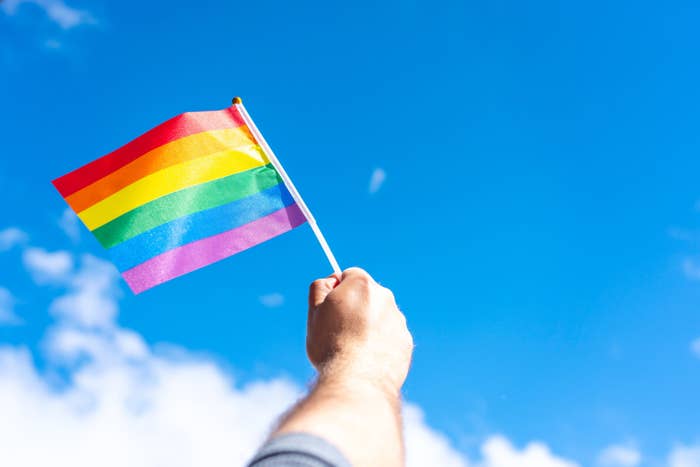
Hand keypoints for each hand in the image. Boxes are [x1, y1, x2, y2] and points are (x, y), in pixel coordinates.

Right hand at [307, 267, 412, 396]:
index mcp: (362, 285)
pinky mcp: (406, 342)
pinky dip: (380, 345)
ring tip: (353, 350)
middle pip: (367, 296)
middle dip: (355, 308)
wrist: (358, 381)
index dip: (338, 290)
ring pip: (380, 317)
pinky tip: (367, 360)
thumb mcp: (314, 313)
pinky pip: (390, 338)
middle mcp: (385, 298)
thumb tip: (332, 280)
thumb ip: (320, 288)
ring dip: (369, 327)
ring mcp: (398, 320)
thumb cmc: (331, 345)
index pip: (350, 275)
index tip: (331, 308)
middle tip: (339, 331)